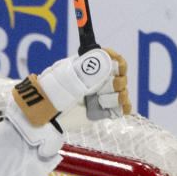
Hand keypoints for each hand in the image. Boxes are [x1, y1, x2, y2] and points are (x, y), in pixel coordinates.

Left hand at [13, 47, 128, 127]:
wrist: (52, 114)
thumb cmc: (57, 92)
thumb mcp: (70, 75)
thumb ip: (89, 67)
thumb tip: (107, 60)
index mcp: (96, 68)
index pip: (117, 60)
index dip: (119, 63)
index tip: (115, 68)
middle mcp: (103, 80)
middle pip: (122, 77)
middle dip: (113, 84)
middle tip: (98, 91)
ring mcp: (106, 96)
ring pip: (123, 93)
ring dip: (113, 98)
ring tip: (97, 102)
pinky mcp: (106, 110)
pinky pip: (124, 107)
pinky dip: (122, 109)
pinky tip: (109, 110)